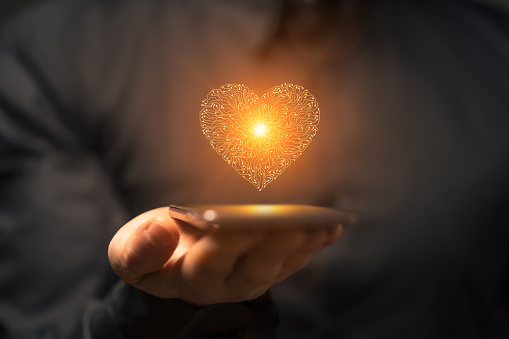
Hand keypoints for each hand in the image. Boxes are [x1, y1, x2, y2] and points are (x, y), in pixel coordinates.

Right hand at [108, 207, 342, 304]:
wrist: (171, 258)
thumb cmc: (151, 250)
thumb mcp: (128, 253)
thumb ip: (138, 249)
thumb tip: (159, 231)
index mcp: (189, 278)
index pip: (209, 264)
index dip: (225, 247)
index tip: (238, 225)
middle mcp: (225, 283)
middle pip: (253, 269)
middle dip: (272, 248)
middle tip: (291, 226)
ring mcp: (250, 276)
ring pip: (279, 266)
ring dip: (302, 247)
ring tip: (322, 225)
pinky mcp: (267, 265)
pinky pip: (294, 259)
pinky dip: (314, 245)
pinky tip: (331, 227)